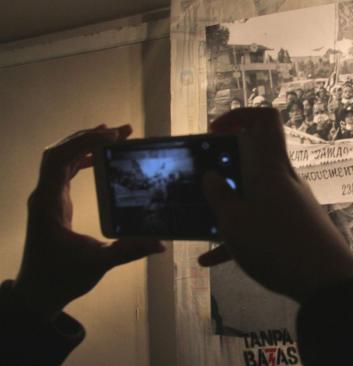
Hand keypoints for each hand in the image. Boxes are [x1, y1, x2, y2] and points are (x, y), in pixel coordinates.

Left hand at [12, 125, 164, 320]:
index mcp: (48, 204)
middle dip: (88, 136)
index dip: (83, 143)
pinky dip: (83, 158)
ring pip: (61, 158)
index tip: (112, 137)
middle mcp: (44, 195)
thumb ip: (127, 251)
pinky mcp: (54, 202)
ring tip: (116, 136)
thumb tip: (160, 243)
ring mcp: (47, 197)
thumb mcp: (96, 264)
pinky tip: (102, 157)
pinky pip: (65, 170)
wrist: (38, 293)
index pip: (59, 160)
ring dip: (86, 144)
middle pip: (59, 151)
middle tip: (122, 131)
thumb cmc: (61, 278)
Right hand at [199, 108, 352, 302]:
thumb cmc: (276, 244)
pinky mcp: (295, 225)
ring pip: (254, 192)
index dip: (239, 116)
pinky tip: (211, 260)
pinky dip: (239, 234)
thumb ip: (219, 195)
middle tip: (200, 182)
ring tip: (202, 222)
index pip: (264, 118)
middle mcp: (283, 178)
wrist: (326, 281)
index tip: (214, 134)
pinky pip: (261, 221)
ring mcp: (291, 202)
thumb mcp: (235, 221)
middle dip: (224, 166)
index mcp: (269, 166)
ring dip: (228, 203)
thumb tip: (211, 176)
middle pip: (254, 156)